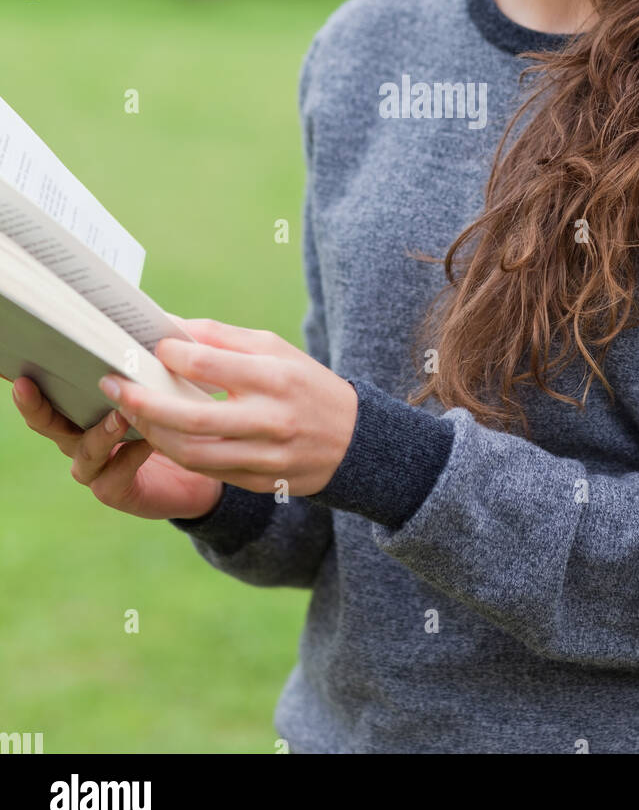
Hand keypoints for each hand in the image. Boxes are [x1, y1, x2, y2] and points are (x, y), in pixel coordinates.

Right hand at [8, 375, 223, 520]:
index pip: (49, 393)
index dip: (30, 382)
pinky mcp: (116, 489)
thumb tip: (142, 319)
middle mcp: (79, 438)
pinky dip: (129, 457)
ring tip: (119, 415)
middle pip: (49, 424)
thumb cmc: (176, 411)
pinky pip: (114, 475)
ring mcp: (96, 466)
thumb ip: (145, 357)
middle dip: (37, 406)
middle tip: (28, 384)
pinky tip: (148, 442)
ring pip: (84, 452)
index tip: (17, 365)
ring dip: (99, 433)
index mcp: (82, 408)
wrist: (202, 461)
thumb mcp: (162, 379)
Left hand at [97, 318, 358, 498]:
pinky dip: (176, 452)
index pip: (210, 366)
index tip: (150, 346)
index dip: (172, 355)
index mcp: (275, 378)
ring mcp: (264, 457)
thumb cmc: (304, 383)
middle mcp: (270, 420)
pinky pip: (206, 471)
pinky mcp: (258, 482)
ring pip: (192, 452)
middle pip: (192, 417)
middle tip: (114, 386)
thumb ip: (222, 339)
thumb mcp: (275, 349)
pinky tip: (158, 435)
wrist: (353, 440)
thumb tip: (170, 328)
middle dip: (145, 402)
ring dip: (153, 433)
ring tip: (128, 412)